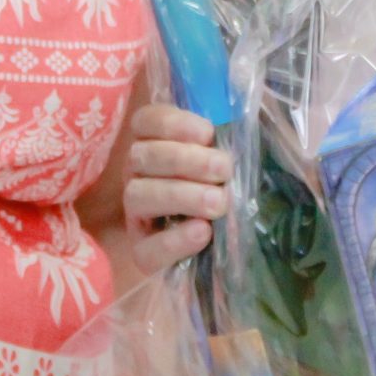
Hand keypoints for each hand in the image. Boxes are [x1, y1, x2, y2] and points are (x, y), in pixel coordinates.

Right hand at [121, 104, 229, 279]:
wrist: (222, 251)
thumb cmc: (227, 191)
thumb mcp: (227, 163)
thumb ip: (227, 141)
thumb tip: (239, 122)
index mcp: (155, 146)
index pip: (146, 122)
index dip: (172, 124)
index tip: (208, 133)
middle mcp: (138, 176)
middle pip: (143, 156)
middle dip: (185, 160)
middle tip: (224, 169)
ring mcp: (136, 215)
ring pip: (138, 196)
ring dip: (180, 196)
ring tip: (217, 202)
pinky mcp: (143, 254)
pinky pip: (148, 248)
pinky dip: (175, 240)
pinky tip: (202, 231)